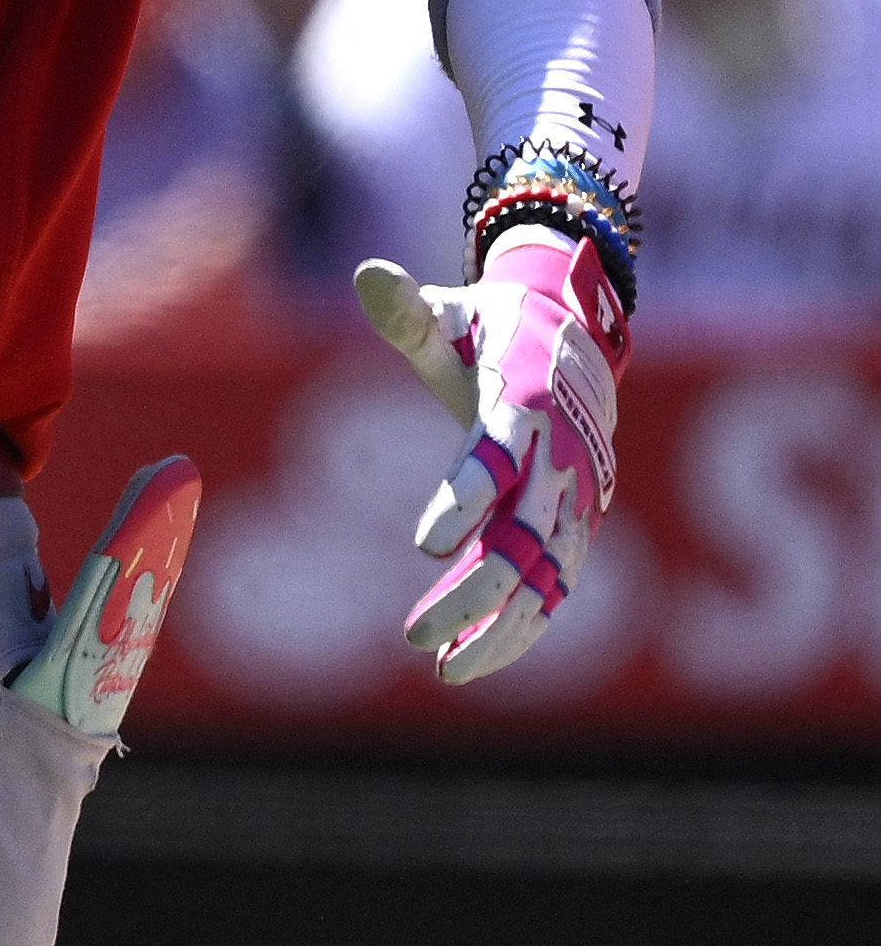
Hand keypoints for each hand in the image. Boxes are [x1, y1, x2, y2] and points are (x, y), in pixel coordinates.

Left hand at [354, 232, 623, 685]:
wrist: (575, 341)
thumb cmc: (493, 331)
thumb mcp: (451, 316)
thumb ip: (407, 312)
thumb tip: (367, 274)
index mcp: (521, 402)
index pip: (495, 457)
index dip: (464, 498)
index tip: (423, 546)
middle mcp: (558, 459)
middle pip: (524, 538)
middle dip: (473, 592)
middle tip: (411, 635)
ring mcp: (575, 498)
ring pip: (548, 578)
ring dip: (502, 629)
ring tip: (444, 671)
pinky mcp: (577, 524)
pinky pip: (556, 586)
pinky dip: (522, 627)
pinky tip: (469, 661)